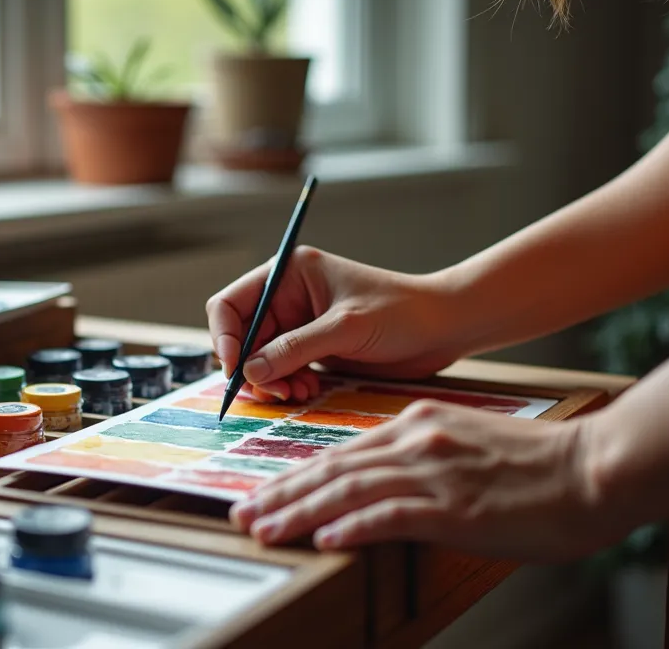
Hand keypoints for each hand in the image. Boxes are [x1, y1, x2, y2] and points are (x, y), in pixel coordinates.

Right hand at [206, 246, 467, 401]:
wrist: (443, 329)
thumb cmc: (402, 313)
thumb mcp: (346, 328)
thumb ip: (295, 348)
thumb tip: (250, 371)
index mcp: (289, 274)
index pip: (231, 304)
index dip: (224, 337)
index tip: (236, 370)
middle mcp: (288, 298)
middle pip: (241, 337)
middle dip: (251, 367)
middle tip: (273, 393)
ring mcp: (300, 325)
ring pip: (259, 360)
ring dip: (270, 381)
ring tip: (296, 394)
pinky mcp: (313, 350)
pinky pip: (281, 372)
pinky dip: (287, 386)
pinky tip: (308, 392)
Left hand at [229, 400, 614, 561]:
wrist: (597, 466)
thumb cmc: (543, 465)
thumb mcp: (471, 446)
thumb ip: (428, 457)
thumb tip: (391, 486)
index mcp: (420, 424)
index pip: (343, 452)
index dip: (298, 475)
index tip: (266, 493)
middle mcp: (418, 441)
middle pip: (333, 469)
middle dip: (282, 494)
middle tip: (242, 514)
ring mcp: (435, 473)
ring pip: (349, 492)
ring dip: (299, 513)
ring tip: (264, 530)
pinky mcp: (455, 506)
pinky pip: (391, 516)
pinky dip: (353, 528)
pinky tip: (325, 541)